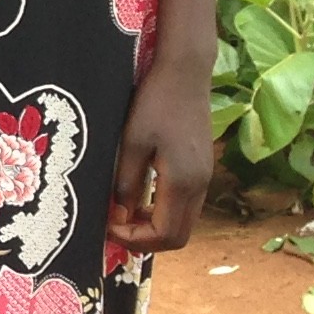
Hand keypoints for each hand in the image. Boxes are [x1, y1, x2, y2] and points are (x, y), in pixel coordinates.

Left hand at [106, 54, 214, 253]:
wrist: (185, 73)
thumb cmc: (155, 103)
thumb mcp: (131, 144)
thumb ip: (126, 183)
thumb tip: (118, 216)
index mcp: (182, 182)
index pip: (164, 235)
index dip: (135, 239)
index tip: (108, 226)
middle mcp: (200, 186)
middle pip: (178, 237)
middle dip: (145, 239)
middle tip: (114, 226)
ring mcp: (205, 178)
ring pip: (184, 223)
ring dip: (155, 227)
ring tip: (123, 212)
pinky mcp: (203, 169)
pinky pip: (186, 206)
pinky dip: (164, 212)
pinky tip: (141, 197)